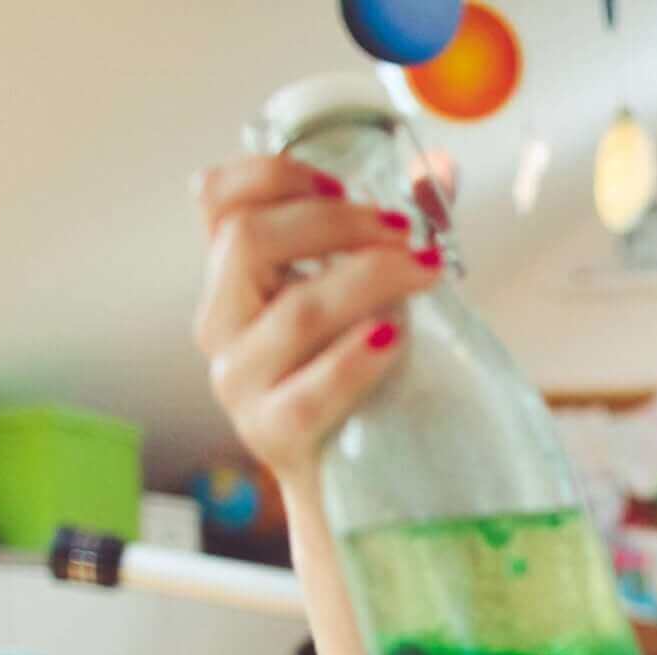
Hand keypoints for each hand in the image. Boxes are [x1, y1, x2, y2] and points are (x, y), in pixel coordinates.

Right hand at [191, 155, 441, 483]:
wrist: (355, 484)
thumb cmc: (360, 376)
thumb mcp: (365, 297)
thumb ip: (392, 232)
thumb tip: (441, 169)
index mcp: (234, 280)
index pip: (215, 200)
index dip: (271, 174)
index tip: (340, 183)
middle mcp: (221, 325)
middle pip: (250, 241)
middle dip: (338, 224)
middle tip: (406, 232)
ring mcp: (239, 382)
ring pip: (295, 312)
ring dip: (370, 279)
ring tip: (427, 273)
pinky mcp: (270, 434)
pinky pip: (308, 391)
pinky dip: (354, 358)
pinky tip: (394, 337)